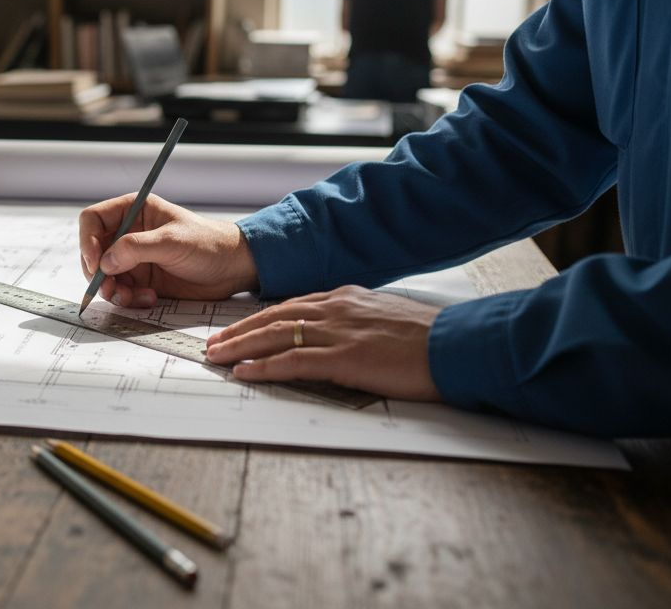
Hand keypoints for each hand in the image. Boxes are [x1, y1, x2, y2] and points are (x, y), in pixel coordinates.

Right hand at [78, 193, 257, 306]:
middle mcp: (128, 233)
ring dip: (113, 290)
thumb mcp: (172, 241)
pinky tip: (149, 298)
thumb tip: (105, 261)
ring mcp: (133, 258)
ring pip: (104, 275)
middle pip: (93, 251)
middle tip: (109, 288)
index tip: (94, 263)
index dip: (87, 241)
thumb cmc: (209, 243)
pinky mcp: (141, 279)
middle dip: (98, 273)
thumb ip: (136, 248)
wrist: (233, 268)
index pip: (93, 220)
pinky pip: (120, 291)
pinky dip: (128, 298)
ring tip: (132, 298)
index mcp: (133, 211)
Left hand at [205, 286, 442, 400]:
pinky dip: (264, 366)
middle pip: (273, 317)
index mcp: (346, 298)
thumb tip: (342, 337)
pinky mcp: (345, 357)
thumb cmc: (429, 339)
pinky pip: (293, 361)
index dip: (258, 319)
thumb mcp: (387, 319)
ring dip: (240, 348)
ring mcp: (338, 332)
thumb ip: (358, 323)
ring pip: (275, 336)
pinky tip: (243, 372)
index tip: (238, 328)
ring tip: (216, 357)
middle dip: (238, 331)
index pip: (290, 306)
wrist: (457, 344)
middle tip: (213, 343)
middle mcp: (336, 308)